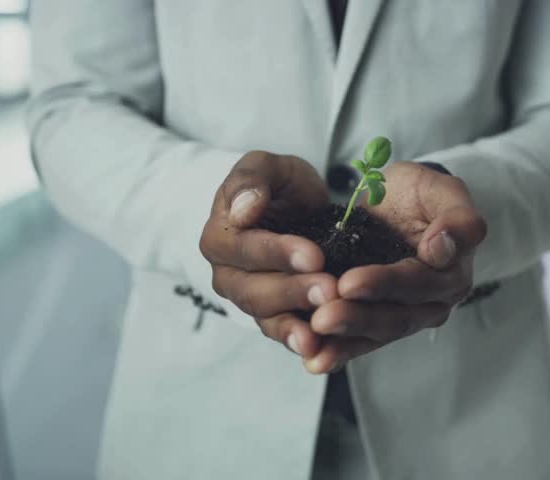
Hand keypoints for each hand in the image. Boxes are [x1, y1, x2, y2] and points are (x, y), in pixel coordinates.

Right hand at [200, 151, 336, 357]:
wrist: (295, 210)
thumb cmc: (277, 187)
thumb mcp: (267, 167)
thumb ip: (252, 179)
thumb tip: (242, 210)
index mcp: (220, 238)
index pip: (244, 248)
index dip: (277, 253)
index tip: (313, 255)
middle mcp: (228, 275)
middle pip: (254, 290)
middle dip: (293, 291)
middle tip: (330, 290)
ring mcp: (250, 301)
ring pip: (268, 318)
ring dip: (296, 325)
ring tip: (324, 329)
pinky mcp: (275, 318)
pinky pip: (284, 334)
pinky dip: (302, 344)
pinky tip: (322, 351)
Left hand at [305, 161, 485, 373]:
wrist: (397, 201)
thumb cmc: (422, 196)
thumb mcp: (444, 191)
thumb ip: (457, 218)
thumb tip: (442, 249)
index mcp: (451, 274)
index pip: (417, 283)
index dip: (384, 285)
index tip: (349, 282)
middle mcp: (430, 303)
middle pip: (395, 317)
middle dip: (356, 319)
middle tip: (322, 317)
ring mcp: (403, 315)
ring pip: (375, 333)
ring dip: (343, 340)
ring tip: (314, 338)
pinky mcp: (375, 320)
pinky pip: (358, 341)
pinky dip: (336, 351)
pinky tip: (313, 360)